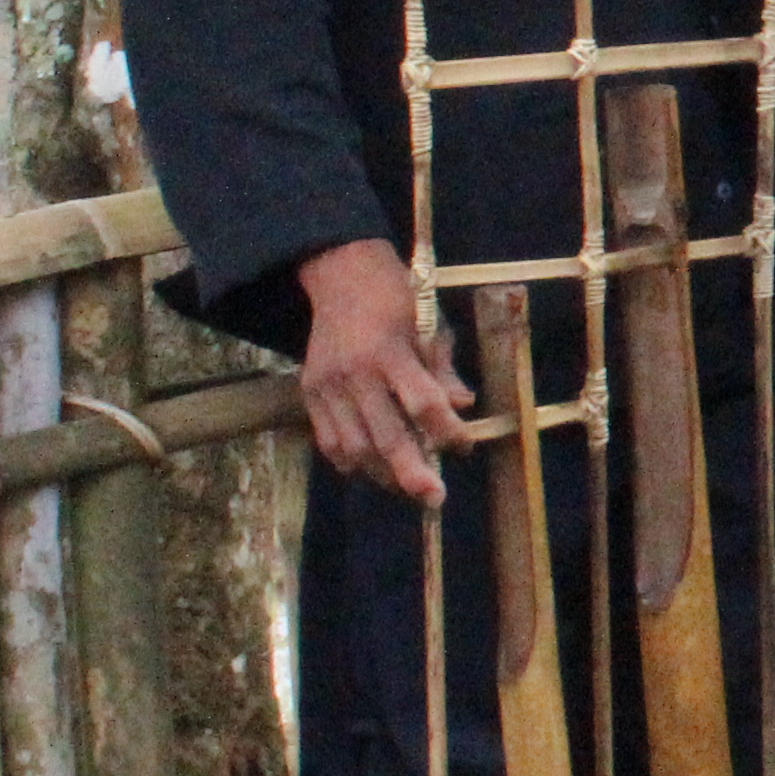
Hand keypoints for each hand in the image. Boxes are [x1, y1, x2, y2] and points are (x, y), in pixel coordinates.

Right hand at [296, 238, 473, 502]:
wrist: (342, 277)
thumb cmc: (398, 301)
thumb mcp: (430, 324)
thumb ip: (444, 368)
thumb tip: (465, 406)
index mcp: (392, 350)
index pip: (423, 401)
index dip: (447, 430)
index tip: (465, 447)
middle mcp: (356, 372)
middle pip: (386, 435)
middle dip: (412, 472)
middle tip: (434, 498)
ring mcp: (328, 385)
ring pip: (354, 446)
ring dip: (382, 473)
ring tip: (407, 484)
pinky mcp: (309, 393)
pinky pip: (328, 441)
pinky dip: (351, 461)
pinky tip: (372, 470)